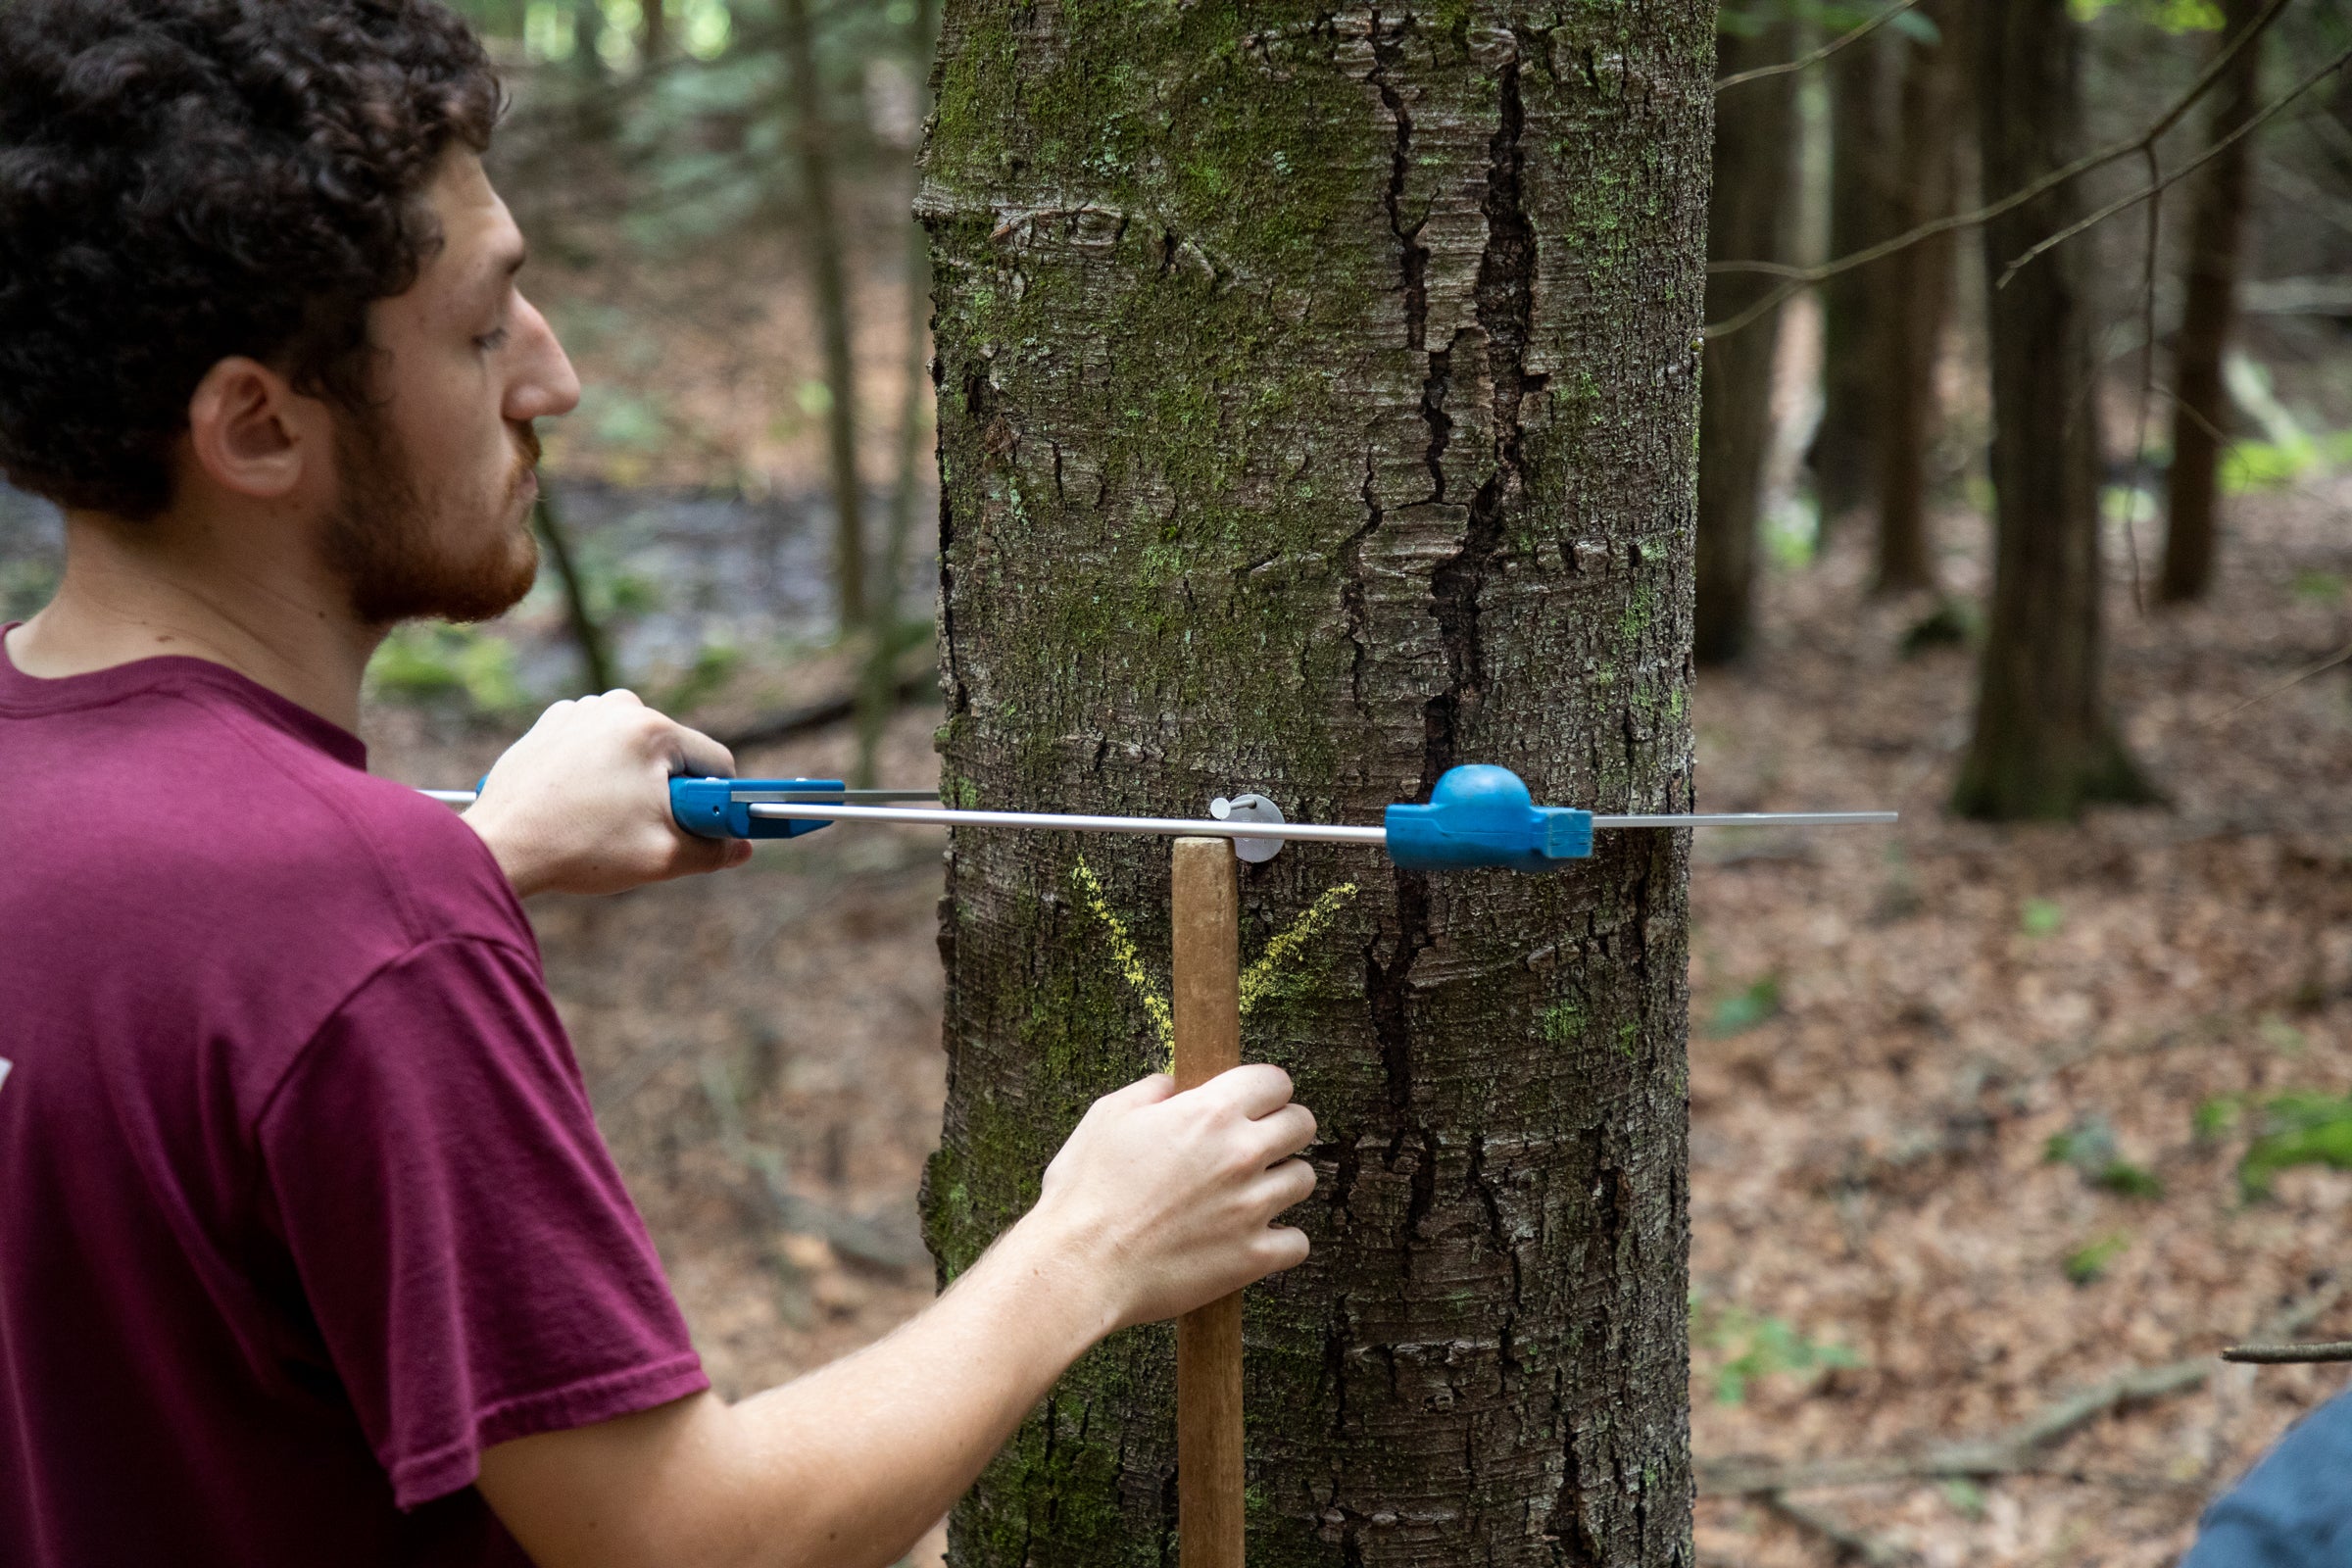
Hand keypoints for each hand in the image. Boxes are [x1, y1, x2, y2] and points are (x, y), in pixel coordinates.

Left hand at [463, 690, 752, 898]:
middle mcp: (617, 707)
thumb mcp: (662, 856)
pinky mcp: (549, 725)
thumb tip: (741, 847)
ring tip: (602, 821)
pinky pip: (595, 747)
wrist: (499, 847)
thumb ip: (713, 850)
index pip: (716, 763)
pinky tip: (576, 805)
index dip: (717, 802)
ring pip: (633, 750)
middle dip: (670, 792)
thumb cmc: (581, 848)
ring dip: (633, 781)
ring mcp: (578, 712)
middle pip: (673, 753)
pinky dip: (597, 773)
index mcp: (651, 729)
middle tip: (642, 830)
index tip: (700, 830)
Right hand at [1013, 1066, 1316, 1333]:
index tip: (1257, 1101)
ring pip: (1303, 1179)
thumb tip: (1173, 1086)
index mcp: (1209, 1112)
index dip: (1266, 1088)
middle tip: (1261, 1141)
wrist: (1080, 1267)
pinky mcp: (1253, 1256)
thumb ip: (1150, 1091)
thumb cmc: (1085, 1192)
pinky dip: (1281, 1239)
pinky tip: (1255, 1235)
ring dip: (1282, 1180)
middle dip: (1284, 1127)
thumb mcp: (1108, 1117)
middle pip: (1302, 1124)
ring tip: (1252, 1190)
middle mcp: (1240, 1154)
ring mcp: (1252, 1207)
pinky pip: (1297, 1241)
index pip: (1274, 1081)